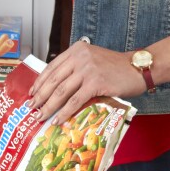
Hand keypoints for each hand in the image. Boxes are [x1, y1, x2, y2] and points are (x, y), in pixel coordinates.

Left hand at [29, 39, 146, 122]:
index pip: (52, 67)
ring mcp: (87, 70)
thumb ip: (76, 67)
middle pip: (53, 80)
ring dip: (49, 106)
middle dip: (40, 96)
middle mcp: (79, 57)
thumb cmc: (115, 67)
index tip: (32, 92)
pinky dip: (64, 112)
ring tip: (40, 116)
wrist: (138, 68)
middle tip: (31, 108)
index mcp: (76, 50)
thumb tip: (56, 87)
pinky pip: (75, 101)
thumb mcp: (92, 59)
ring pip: (61, 91)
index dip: (40, 81)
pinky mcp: (95, 83)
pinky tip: (58, 120)